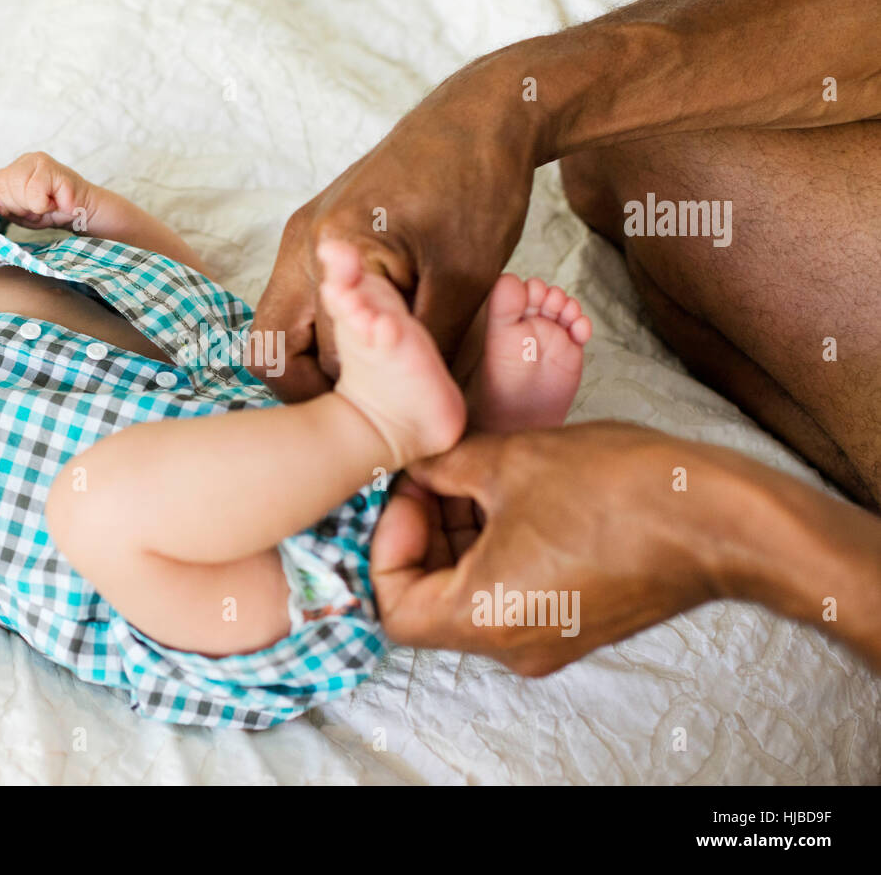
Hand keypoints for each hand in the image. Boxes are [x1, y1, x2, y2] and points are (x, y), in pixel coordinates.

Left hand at [0, 152, 95, 231]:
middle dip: (21, 207)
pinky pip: (36, 194)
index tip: (25, 208)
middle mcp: (25, 160)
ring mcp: (39, 161)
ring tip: (48, 205)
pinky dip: (45, 206)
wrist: (85, 213)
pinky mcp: (53, 168)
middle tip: (40, 208)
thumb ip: (4, 208)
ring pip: (18, 190)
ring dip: (34, 207)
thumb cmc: (54, 212)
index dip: (5, 203)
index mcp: (14, 169)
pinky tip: (57, 203)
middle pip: (4, 188)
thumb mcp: (22, 213)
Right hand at [248, 57, 539, 401]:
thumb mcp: (467, 284)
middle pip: (271, 351)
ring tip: (373, 384)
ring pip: (279, 330)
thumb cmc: (482, 192)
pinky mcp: (314, 233)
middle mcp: (302, 243)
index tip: (389, 422)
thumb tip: (410, 413)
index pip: (326, 360)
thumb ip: (426, 349)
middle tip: (370, 414)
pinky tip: (373, 343)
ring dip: (315, 362)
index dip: (358, 400)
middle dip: (315, 391)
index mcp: (335, 250)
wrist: (480, 119)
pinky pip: (299, 302)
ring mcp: (302, 236)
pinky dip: (324, 332)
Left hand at [369, 423, 724, 674]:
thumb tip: (418, 464)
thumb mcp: (510, 461)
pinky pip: (513, 592)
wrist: (721, 519)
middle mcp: (512, 646)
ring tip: (471, 476)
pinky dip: (496, 548)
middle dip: (422, 535)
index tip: (410, 492)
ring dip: (458, 538)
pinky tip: (509, 493)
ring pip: (472, 595)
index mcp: (483, 619)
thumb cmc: (617, 490)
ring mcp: (549, 639)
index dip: (386, 544)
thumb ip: (445, 466)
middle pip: (431, 602)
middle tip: (433, 476)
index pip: (393, 607)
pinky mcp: (579, 622)